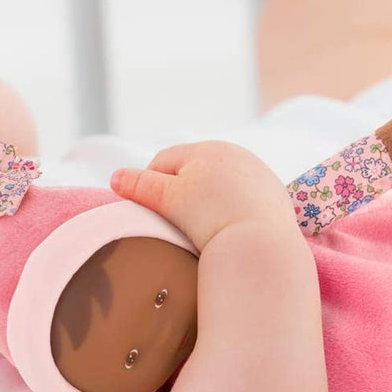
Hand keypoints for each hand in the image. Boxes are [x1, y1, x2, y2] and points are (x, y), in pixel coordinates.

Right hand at [110, 141, 293, 250]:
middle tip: (173, 222)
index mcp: (207, 148)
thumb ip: (140, 185)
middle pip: (194, 171)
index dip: (149, 185)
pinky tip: (229, 230)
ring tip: (201, 229)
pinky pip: (243, 200)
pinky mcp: (275, 197)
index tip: (148, 211)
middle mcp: (236, 154)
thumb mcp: (168, 198)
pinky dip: (232, 211)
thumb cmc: (210, 216)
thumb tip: (116, 178)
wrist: (261, 243)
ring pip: (220, 186)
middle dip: (181, 192)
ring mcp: (259, 174)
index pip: (164, 162)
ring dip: (207, 202)